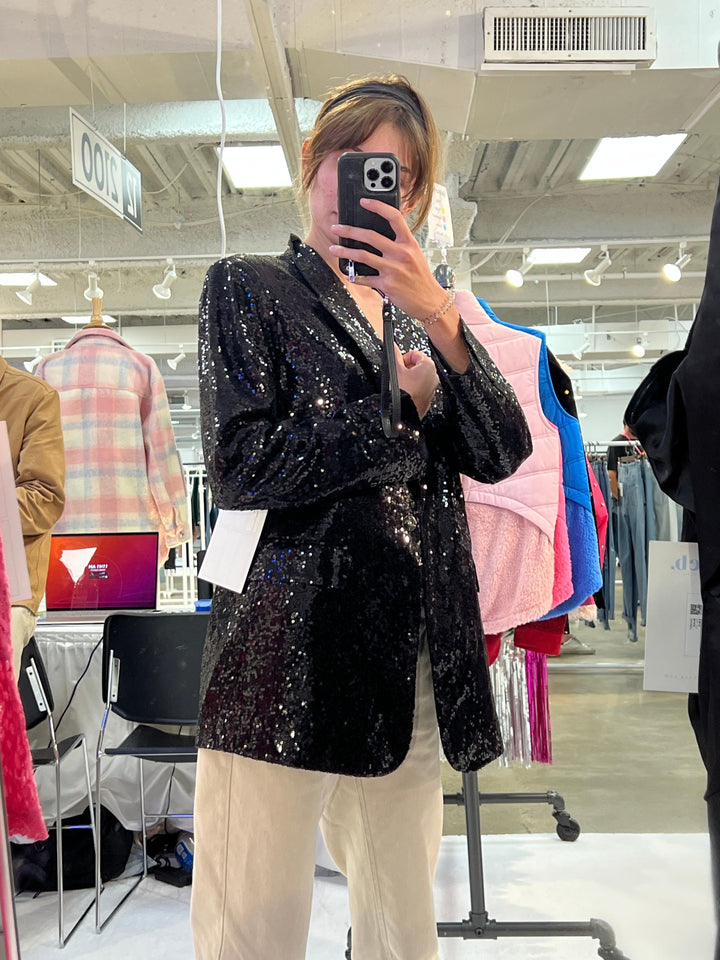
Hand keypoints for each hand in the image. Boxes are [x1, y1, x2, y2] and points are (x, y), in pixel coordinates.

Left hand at [330, 199, 448, 320]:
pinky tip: (349, 273)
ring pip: (362, 255)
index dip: (378, 206)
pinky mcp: (386, 285)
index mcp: (409, 243)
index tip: (364, 201)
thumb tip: (379, 233)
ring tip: (334, 249)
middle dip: (349, 231)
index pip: (394, 217)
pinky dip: (354, 275)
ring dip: (345, 252)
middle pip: (370, 236)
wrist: (430, 301)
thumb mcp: (416, 254)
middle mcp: (401, 254)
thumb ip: (400, 243)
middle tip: (336, 228)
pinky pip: (364, 278)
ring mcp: (393, 269)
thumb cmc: (421, 277)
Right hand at [395, 345, 438, 418]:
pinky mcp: (429, 397)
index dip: (403, 358)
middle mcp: (434, 375)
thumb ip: (394, 354)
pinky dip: (413, 388)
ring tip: (401, 384)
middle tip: (398, 375)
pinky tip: (406, 392)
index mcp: (428, 365)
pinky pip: (420, 388)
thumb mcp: (395, 370)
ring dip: (409, 378)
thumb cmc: (403, 393)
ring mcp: (433, 387)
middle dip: (407, 368)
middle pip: (418, 365)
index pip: (414, 353)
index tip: (398, 365)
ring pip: (419, 377)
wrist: (405, 413)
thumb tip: (393, 346)